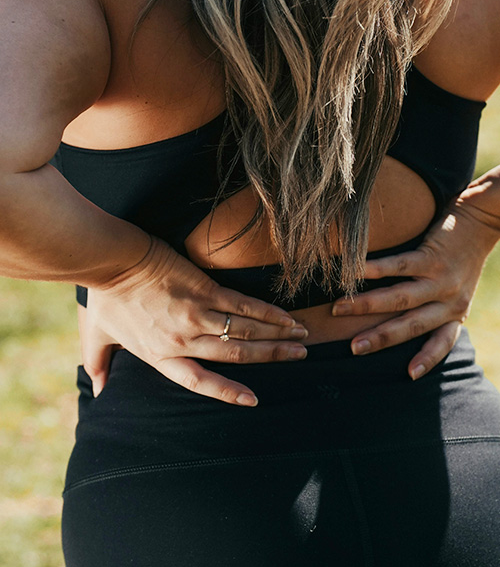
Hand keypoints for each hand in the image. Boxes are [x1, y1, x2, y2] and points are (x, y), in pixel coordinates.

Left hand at [81, 236, 307, 404]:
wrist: (113, 260)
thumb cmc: (104, 296)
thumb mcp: (96, 336)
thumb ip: (100, 365)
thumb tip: (95, 392)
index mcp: (161, 355)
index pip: (201, 382)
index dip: (228, 392)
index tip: (252, 399)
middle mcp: (184, 340)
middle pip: (236, 356)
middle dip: (272, 357)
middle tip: (299, 355)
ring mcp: (197, 315)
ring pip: (246, 332)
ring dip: (278, 336)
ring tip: (301, 337)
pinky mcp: (205, 290)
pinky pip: (243, 305)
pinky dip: (268, 313)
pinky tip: (286, 316)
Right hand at [331, 188, 499, 379]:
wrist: (482, 220)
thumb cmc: (461, 252)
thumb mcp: (457, 285)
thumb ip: (434, 301)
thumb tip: (395, 312)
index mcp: (455, 311)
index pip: (442, 343)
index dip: (426, 359)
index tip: (409, 375)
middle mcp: (450, 301)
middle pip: (411, 326)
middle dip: (380, 338)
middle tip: (354, 348)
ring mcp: (441, 280)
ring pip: (400, 299)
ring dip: (367, 305)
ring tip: (339, 308)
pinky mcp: (432, 257)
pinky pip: (400, 266)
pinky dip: (376, 270)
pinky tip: (356, 271)